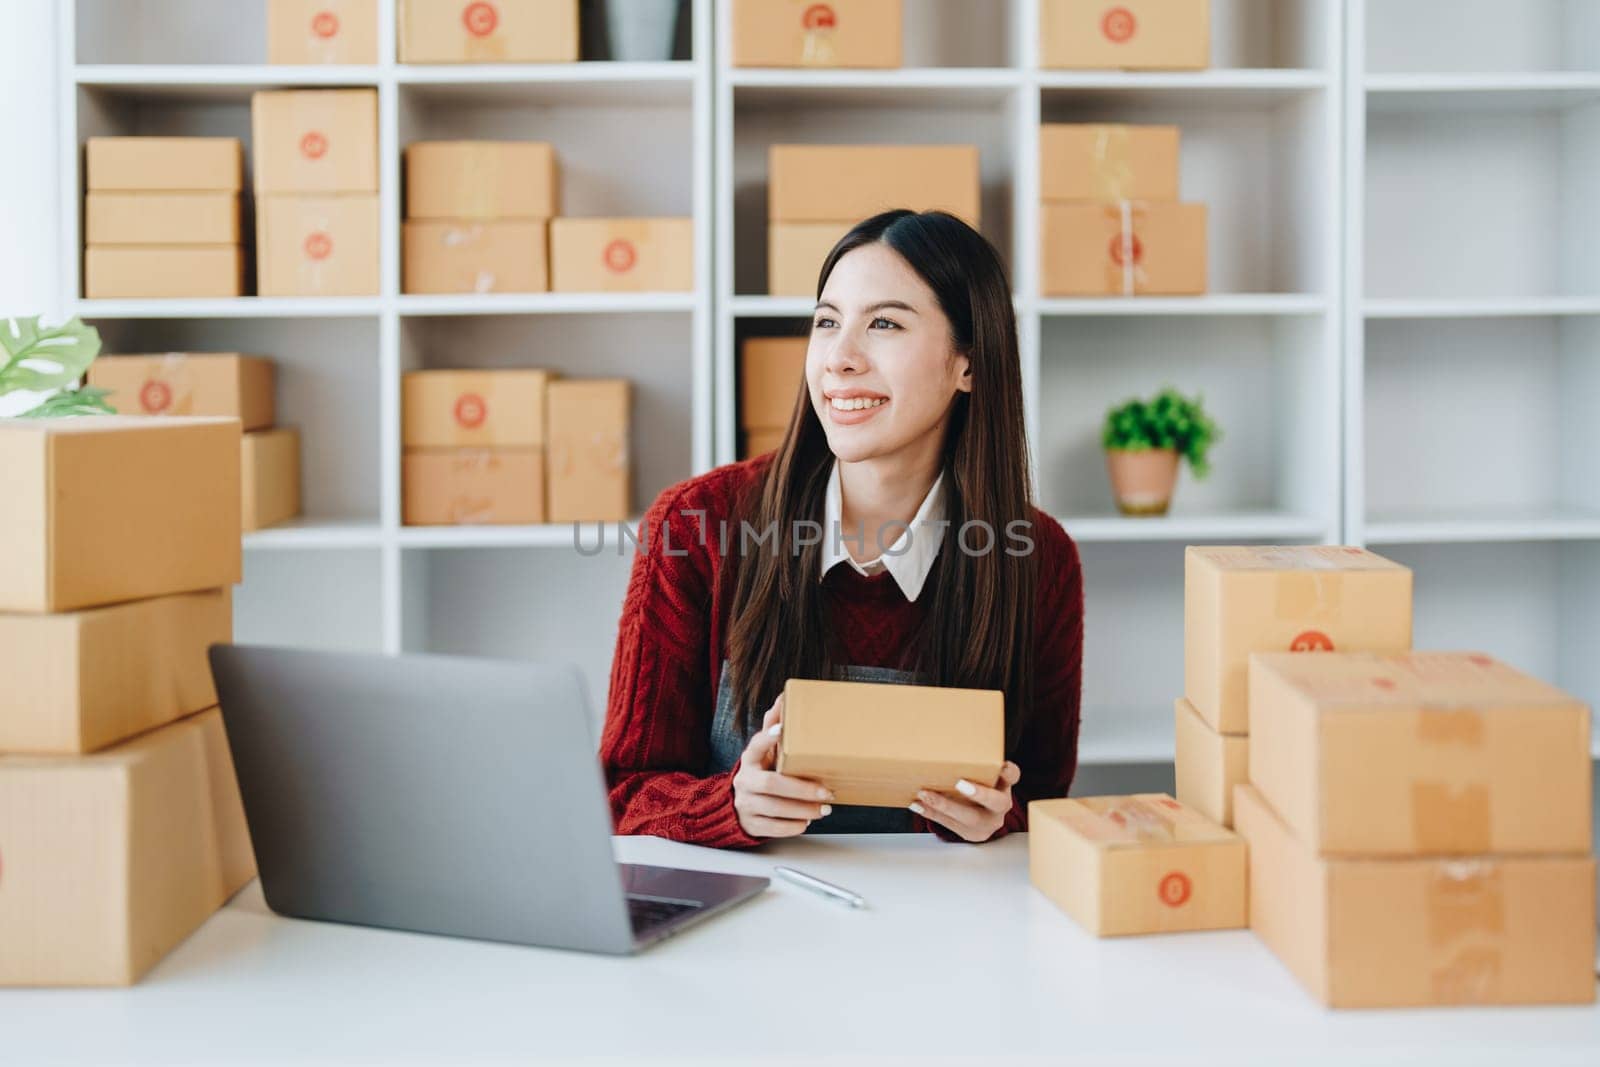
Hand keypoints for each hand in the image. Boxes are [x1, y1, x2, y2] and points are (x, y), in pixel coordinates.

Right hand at [732, 694, 834, 838]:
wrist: (736, 806)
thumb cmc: (761, 773)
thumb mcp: (765, 753)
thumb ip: (773, 728)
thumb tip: (783, 697)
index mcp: (750, 759)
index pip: (755, 746)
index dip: (767, 739)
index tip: (780, 730)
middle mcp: (745, 781)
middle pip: (771, 784)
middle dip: (801, 789)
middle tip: (826, 791)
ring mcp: (746, 804)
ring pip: (774, 808)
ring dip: (803, 809)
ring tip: (824, 808)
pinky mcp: (751, 824)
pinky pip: (772, 828)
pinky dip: (792, 826)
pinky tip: (806, 821)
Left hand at [911, 762, 1020, 842]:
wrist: (981, 818)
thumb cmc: (977, 786)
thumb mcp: (981, 775)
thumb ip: (972, 763)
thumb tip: (942, 736)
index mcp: (1004, 786)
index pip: (1012, 776)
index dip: (1008, 771)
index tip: (1001, 765)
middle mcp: (1000, 806)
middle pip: (995, 802)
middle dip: (978, 793)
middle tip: (959, 783)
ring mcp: (987, 822)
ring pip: (969, 817)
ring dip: (944, 805)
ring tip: (924, 794)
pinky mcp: (971, 833)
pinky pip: (950, 824)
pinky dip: (931, 813)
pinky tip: (917, 805)